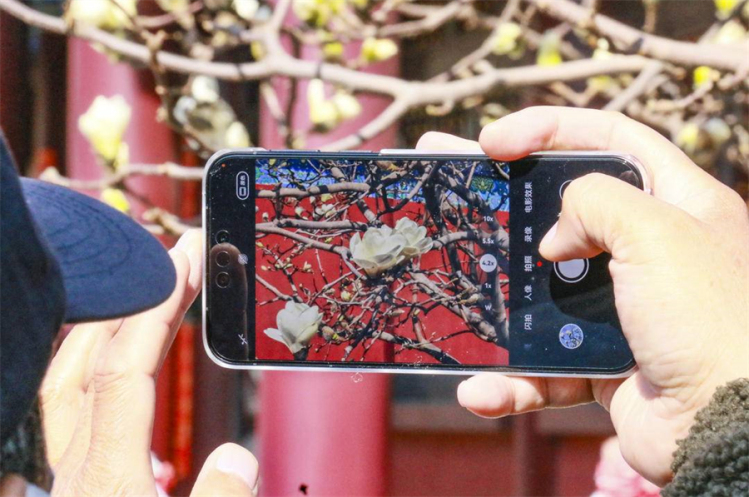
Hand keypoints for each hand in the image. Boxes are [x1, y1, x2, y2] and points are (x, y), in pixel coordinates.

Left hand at [40, 230, 258, 495]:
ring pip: (60, 385)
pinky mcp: (53, 493)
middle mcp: (68, 473)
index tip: (184, 265)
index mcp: (104, 481)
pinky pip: (57, 417)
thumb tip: (235, 454)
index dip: (155, 311)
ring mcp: (54, 482)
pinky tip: (107, 376)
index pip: (124, 373)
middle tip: (171, 264)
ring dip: (100, 329)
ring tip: (142, 297)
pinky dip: (83, 377)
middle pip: (85, 362)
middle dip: (131, 301)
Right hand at [417, 107, 748, 485]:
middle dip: (501, 197)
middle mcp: (649, 250)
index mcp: (677, 203)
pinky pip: (544, 365)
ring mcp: (621, 308)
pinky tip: (481, 389)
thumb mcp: (657, 231)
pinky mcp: (600, 361)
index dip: (548, 128)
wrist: (731, 428)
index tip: (493, 140)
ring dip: (493, 296)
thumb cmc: (708, 318)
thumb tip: (552, 241)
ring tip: (443, 288)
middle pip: (559, 209)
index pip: (608, 139)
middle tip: (449, 180)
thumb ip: (594, 203)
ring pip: (540, 290)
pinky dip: (512, 380)